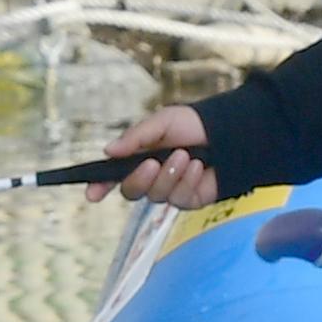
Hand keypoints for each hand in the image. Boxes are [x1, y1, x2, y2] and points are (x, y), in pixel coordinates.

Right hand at [92, 105, 218, 208]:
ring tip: (185, 155)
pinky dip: (187, 181)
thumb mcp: (163, 122)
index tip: (92, 194)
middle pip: (131, 192)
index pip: (113, 176)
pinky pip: (179, 199)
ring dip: (169, 175)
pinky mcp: (189, 199)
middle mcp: (151, 177)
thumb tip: (108, 151)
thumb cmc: (193, 125)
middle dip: (139, 179)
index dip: (99, 186)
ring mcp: (170, 190)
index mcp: (139, 158)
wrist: (230, 131)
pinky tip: (198, 167)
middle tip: (152, 163)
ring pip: (155, 196)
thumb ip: (136, 137)